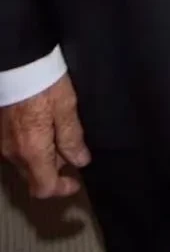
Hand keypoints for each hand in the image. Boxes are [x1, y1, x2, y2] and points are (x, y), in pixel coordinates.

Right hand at [0, 75, 89, 197]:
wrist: (18, 62)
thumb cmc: (44, 82)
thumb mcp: (66, 108)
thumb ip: (72, 138)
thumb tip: (80, 160)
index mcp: (32, 151)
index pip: (44, 188)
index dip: (62, 189)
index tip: (76, 181)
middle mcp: (14, 153)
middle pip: (34, 178)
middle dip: (54, 172)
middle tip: (73, 154)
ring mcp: (5, 143)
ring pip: (26, 164)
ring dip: (45, 160)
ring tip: (63, 137)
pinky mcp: (2, 131)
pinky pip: (19, 150)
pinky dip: (34, 148)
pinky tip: (47, 129)